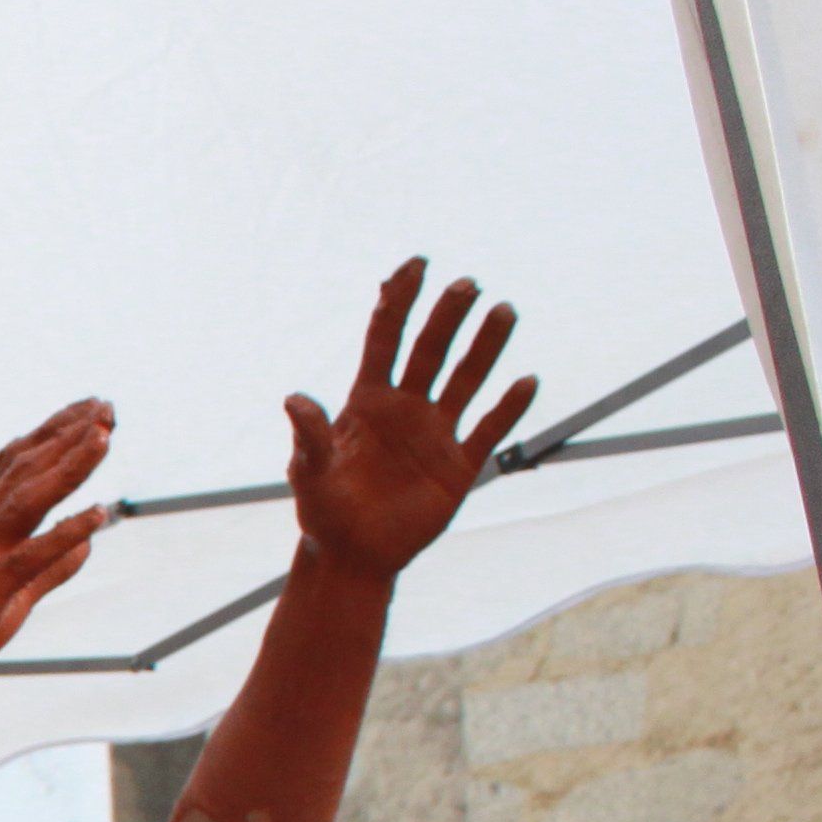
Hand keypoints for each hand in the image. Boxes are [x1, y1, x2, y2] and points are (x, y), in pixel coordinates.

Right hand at [0, 400, 117, 703]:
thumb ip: (49, 566)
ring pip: (26, 501)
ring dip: (67, 466)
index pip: (15, 468)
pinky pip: (30, 557)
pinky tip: (98, 514)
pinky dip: (64, 534)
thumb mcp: (4, 595)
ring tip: (102, 436)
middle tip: (105, 405)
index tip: (87, 411)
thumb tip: (87, 540)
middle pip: (24, 472)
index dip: (52, 435)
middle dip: (67, 436)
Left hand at [288, 261, 537, 577]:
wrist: (353, 557)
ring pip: (466, 379)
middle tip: (467, 284)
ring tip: (505, 310)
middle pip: (430, 351)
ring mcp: (435, 435)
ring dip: (486, 346)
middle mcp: (405, 409)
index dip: (398, 300)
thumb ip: (308, 438)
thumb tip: (294, 397)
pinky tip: (527, 381)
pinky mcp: (459, 466)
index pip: (384, 339)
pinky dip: (509, 408)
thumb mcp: (309, 475)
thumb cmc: (323, 514)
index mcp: (367, 403)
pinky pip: (489, 431)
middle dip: (447, 316)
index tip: (416, 264)